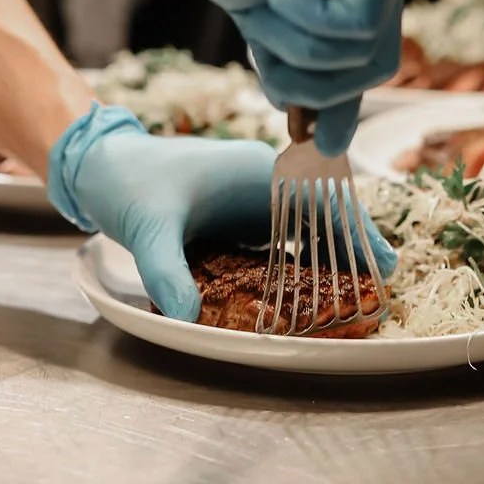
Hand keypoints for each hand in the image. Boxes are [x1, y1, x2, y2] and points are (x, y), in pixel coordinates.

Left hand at [47, 107, 395, 321]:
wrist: (98, 165)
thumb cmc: (126, 182)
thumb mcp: (147, 229)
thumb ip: (166, 271)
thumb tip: (186, 318)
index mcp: (254, 172)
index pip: (322, 200)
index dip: (356, 232)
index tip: (385, 263)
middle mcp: (260, 184)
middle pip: (323, 217)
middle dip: (352, 251)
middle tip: (382, 290)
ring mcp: (249, 202)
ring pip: (305, 230)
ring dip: (329, 259)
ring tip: (356, 296)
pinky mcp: (236, 219)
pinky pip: (280, 242)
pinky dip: (299, 264)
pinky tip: (310, 292)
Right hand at [136, 0, 410, 155]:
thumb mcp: (269, 33)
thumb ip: (306, 78)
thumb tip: (333, 148)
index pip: (367, 68)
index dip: (326, 97)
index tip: (293, 111)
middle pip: (378, 69)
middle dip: (313, 80)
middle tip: (265, 53)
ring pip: (370, 56)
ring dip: (300, 49)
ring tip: (267, 4)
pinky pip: (358, 27)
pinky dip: (308, 21)